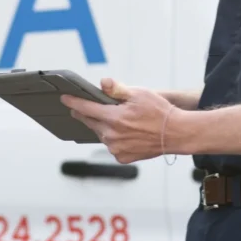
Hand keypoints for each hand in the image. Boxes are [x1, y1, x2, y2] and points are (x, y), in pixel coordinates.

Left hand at [61, 78, 176, 163]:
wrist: (176, 133)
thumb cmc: (160, 112)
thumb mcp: (139, 93)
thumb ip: (116, 89)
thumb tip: (102, 83)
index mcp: (114, 118)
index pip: (86, 108)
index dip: (73, 102)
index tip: (64, 99)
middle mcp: (112, 135)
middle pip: (91, 122)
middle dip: (87, 113)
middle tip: (87, 107)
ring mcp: (116, 148)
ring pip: (101, 134)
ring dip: (103, 126)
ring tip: (118, 119)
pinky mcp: (122, 157)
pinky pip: (111, 145)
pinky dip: (114, 138)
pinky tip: (126, 132)